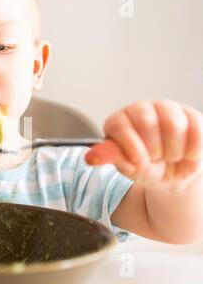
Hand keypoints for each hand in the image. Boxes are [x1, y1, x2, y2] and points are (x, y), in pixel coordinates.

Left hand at [85, 100, 202, 189]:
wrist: (171, 174)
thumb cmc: (144, 167)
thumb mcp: (126, 166)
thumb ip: (111, 157)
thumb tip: (90, 157)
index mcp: (118, 121)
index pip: (120, 125)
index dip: (131, 147)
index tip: (139, 163)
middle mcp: (140, 109)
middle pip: (146, 121)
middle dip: (153, 149)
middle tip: (154, 159)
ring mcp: (165, 108)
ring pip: (173, 123)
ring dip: (173, 150)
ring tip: (168, 157)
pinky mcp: (190, 114)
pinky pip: (196, 129)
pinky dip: (191, 150)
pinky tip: (184, 154)